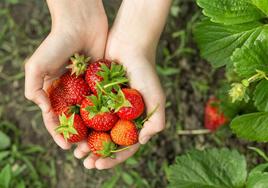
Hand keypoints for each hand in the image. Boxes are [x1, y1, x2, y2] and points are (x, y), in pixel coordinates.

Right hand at [24, 0, 107, 148]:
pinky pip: (103, 102)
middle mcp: (70, 92)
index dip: (59, 133)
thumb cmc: (56, 43)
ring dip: (93, 129)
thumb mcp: (37, 65)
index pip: (55, 118)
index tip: (66, 146)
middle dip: (78, 135)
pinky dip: (106, 114)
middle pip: (74, 120)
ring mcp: (86, 89)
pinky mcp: (101, 83)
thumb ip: (34, 88)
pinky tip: (110, 126)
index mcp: (54, 91)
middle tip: (84, 150)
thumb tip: (45, 110)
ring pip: (90, 114)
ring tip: (98, 143)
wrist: (81, 24)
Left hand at [74, 0, 168, 168]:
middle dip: (97, 155)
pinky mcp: (98, 96)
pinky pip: (88, 113)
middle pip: (109, 141)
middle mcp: (123, 116)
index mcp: (137, 119)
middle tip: (84, 162)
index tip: (99, 165)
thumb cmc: (144, 70)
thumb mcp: (155, 96)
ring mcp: (110, 107)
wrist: (128, 44)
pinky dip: (80, 124)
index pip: (126, 145)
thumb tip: (142, 142)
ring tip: (75, 152)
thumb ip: (156, 120)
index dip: (114, 158)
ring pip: (97, 130)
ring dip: (87, 143)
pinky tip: (70, 131)